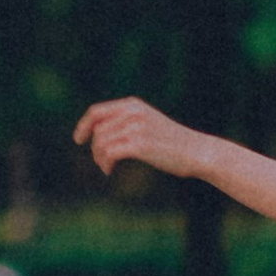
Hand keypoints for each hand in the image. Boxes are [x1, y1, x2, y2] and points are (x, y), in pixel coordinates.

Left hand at [73, 95, 198, 183]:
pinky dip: (105, 163)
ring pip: (101, 143)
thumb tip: (99, 133)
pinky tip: (109, 171)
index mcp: (133, 105)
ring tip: (106, 168)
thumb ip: (127, 122)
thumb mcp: (149, 123)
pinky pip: (109, 153)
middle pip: (98, 131)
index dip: (84, 125)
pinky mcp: (139, 144)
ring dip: (99, 158)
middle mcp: (133, 113)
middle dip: (95, 149)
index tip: (78, 139)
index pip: (97, 111)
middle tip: (102, 163)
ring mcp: (136, 128)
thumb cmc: (173, 142)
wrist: (197, 151)